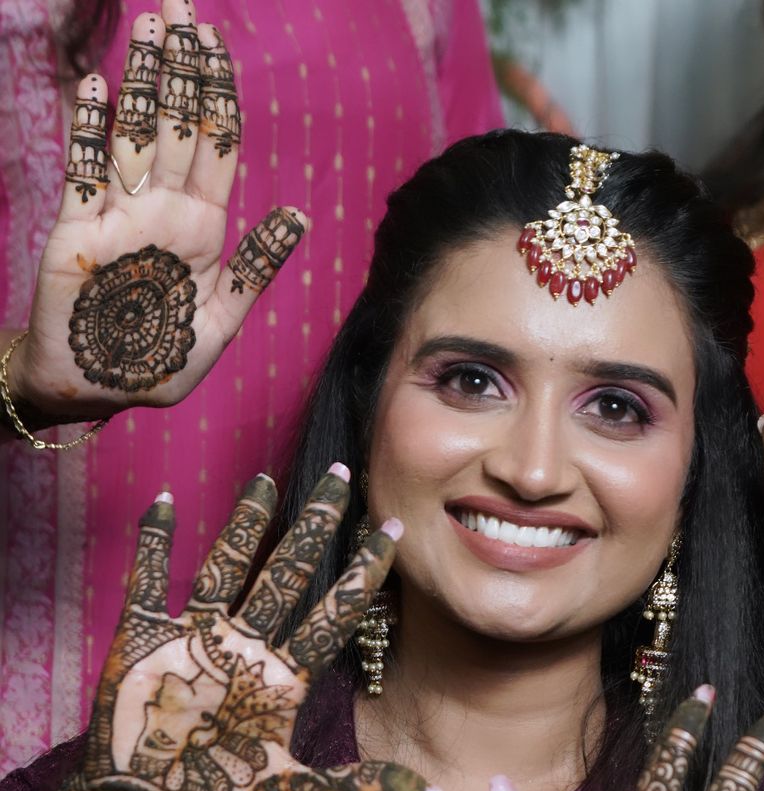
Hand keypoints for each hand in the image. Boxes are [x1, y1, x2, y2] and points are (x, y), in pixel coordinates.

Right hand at [8, 0, 303, 427]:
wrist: (95, 393)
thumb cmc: (159, 367)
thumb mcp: (220, 325)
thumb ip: (256, 270)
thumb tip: (300, 216)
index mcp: (202, 230)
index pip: (216, 146)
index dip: (217, 93)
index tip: (215, 42)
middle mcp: (162, 212)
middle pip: (176, 124)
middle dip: (180, 67)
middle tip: (181, 6)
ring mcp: (118, 216)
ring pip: (135, 134)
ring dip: (142, 81)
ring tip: (149, 28)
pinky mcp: (77, 232)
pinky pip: (85, 172)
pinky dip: (91, 132)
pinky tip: (99, 92)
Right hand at [63, 466, 427, 790]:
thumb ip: (357, 788)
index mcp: (284, 682)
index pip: (333, 615)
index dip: (362, 576)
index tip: (391, 533)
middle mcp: (245, 652)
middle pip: (287, 575)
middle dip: (315, 527)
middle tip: (342, 476)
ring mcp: (194, 642)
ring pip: (227, 567)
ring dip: (244, 524)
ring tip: (268, 479)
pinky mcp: (143, 642)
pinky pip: (150, 582)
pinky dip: (154, 544)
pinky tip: (163, 503)